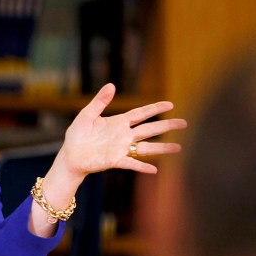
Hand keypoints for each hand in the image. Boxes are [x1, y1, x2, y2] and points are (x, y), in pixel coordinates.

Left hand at [58, 83, 187, 177]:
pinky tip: (154, 169)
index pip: (141, 113)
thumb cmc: (77, 136)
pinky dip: (142, 166)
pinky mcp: (115, 161)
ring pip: (146, 147)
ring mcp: (121, 149)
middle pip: (149, 129)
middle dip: (167, 125)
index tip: (170, 104)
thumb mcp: (87, 115)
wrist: (70, 156)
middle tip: (185, 123)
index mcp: (118, 122)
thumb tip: (111, 85)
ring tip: (179, 148)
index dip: (155, 108)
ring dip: (162, 148)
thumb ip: (99, 102)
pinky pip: (131, 163)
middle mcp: (124, 135)